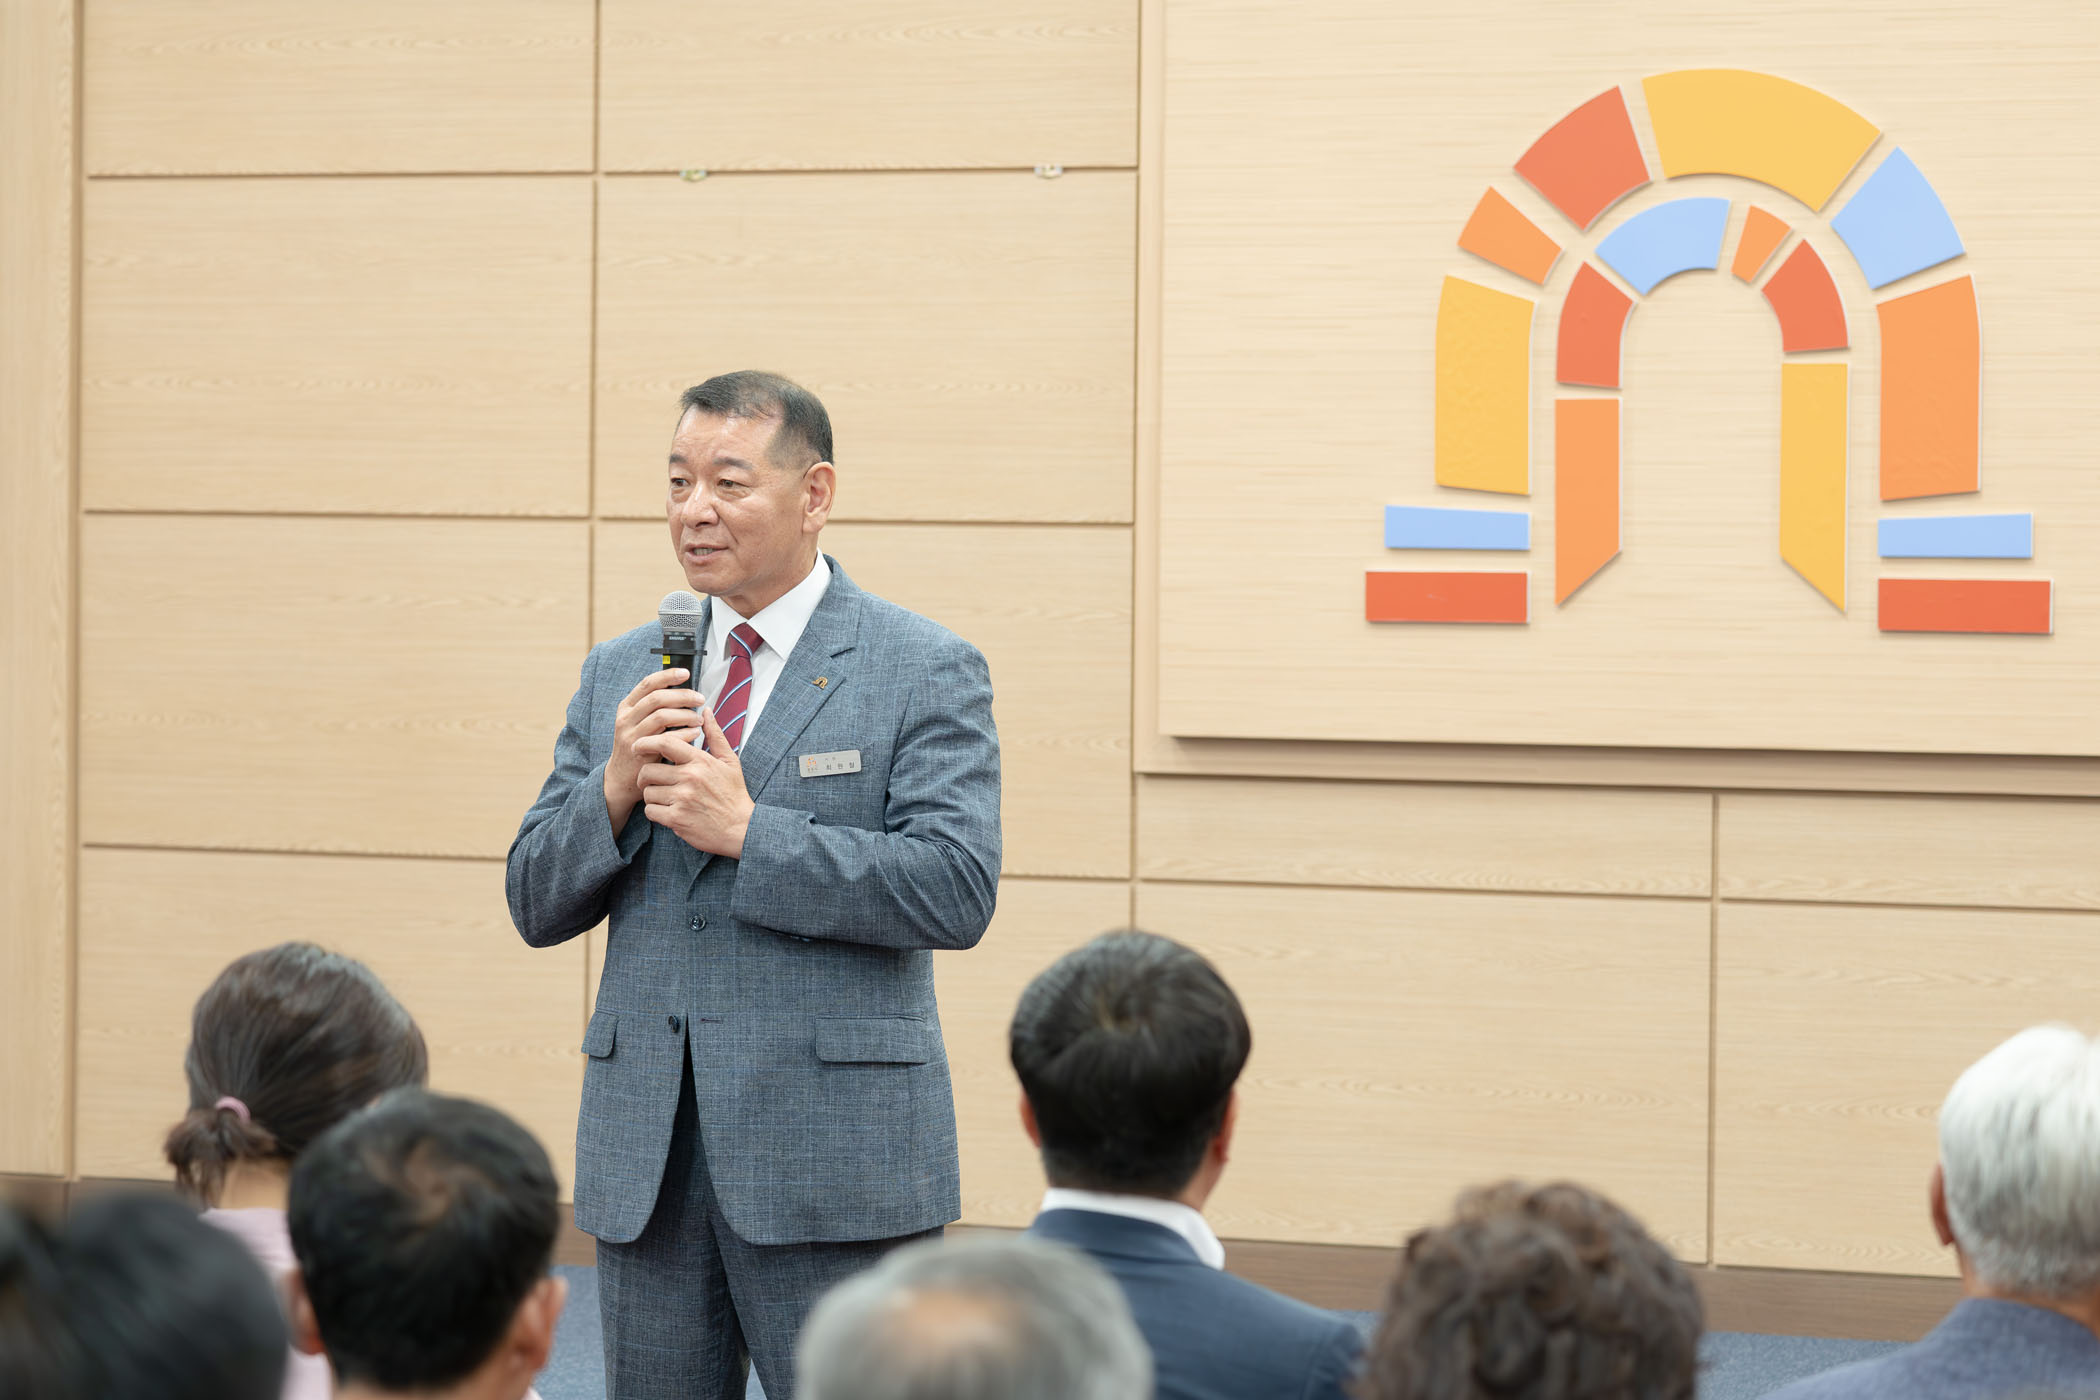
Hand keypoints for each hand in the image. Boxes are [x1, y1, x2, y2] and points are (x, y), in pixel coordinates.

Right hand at [603, 668, 702, 828]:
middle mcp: (626, 718)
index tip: (686, 673)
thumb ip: (656, 707)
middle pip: (657, 698)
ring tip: (699, 719)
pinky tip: (695, 733)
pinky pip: (666, 738)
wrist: (620, 778)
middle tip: (700, 699)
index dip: (667, 675)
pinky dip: (684, 733)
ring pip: (661, 716)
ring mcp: (631, 734)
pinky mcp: (640, 751)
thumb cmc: (639, 746)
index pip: (648, 684)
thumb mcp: (639, 722)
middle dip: (682, 696)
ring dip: (685, 715)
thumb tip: (683, 690)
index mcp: (627, 706)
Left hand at [635, 702, 754, 858]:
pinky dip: (655, 812)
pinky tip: (667, 811)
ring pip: (648, 792)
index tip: (638, 746)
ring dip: (652, 796)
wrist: (741, 828)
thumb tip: (706, 711)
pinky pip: (650, 811)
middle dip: (645, 776)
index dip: (646, 743)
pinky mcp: (677, 819)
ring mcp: (682, 799)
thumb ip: (715, 735)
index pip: (664, 743)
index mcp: (700, 761)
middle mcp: (689, 778)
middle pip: (649, 770)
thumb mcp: (730, 761)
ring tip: (665, 797)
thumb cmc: (734, 794)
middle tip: (651, 780)